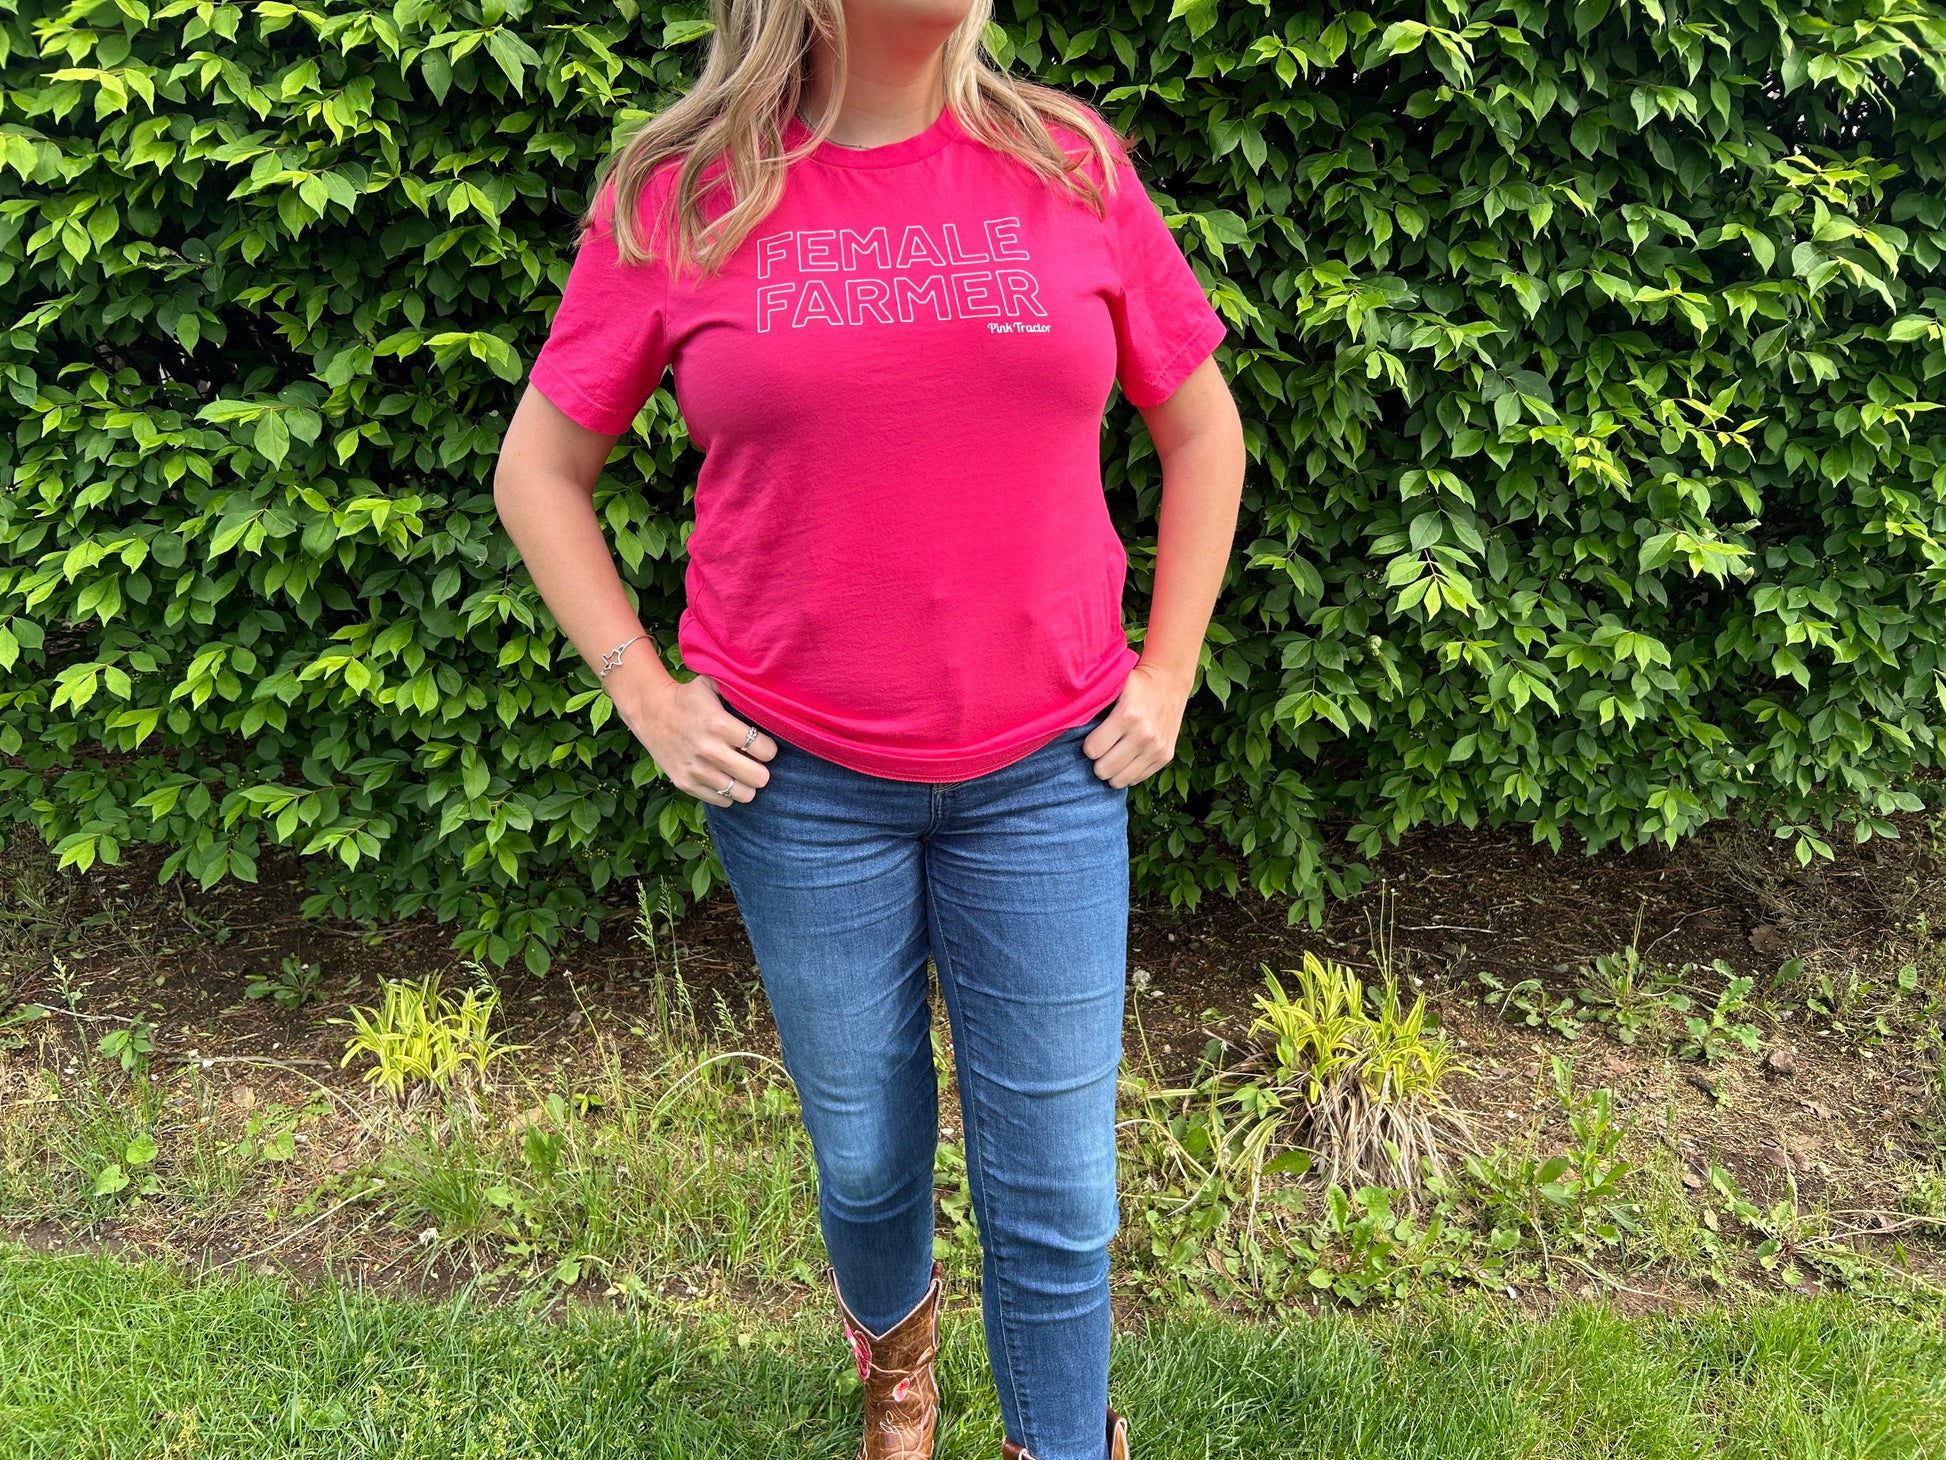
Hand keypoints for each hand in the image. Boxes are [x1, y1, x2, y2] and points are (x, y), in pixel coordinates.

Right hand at [614, 671, 778, 804]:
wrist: (650, 712)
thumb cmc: (689, 698)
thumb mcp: (712, 684)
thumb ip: (739, 689)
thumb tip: (769, 697)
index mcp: (718, 724)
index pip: (765, 750)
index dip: (769, 748)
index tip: (763, 744)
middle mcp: (709, 751)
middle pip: (759, 778)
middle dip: (762, 769)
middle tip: (755, 761)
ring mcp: (697, 771)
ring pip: (744, 795)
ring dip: (747, 783)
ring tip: (741, 770)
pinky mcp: (686, 785)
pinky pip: (724, 801)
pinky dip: (728, 792)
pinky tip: (724, 776)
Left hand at [1082, 661, 1191, 788]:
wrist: (1169, 682)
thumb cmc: (1134, 684)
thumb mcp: (1113, 684)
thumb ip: (1091, 701)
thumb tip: (1063, 718)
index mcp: (1127, 715)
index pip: (1092, 750)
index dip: (1088, 746)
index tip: (1091, 738)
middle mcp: (1144, 734)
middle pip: (1104, 770)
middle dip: (1097, 761)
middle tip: (1101, 750)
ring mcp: (1156, 748)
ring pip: (1120, 781)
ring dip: (1112, 770)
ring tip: (1111, 756)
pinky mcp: (1165, 756)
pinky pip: (1137, 779)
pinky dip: (1128, 771)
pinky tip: (1127, 756)